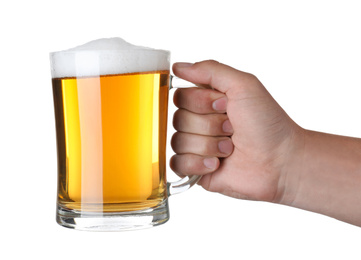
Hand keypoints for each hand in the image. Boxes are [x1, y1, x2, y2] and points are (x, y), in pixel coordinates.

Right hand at [170, 60, 302, 201]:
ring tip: (230, 149)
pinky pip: (177, 164)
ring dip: (209, 145)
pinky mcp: (196, 169)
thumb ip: (210, 70)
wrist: (281, 161)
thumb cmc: (267, 123)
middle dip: (209, 125)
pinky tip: (216, 164)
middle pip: (178, 119)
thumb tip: (177, 67)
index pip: (180, 97)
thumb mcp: (243, 85)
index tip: (225, 105)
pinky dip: (197, 163)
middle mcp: (199, 122)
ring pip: (178, 142)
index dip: (201, 102)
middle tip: (232, 129)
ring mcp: (197, 147)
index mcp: (207, 101)